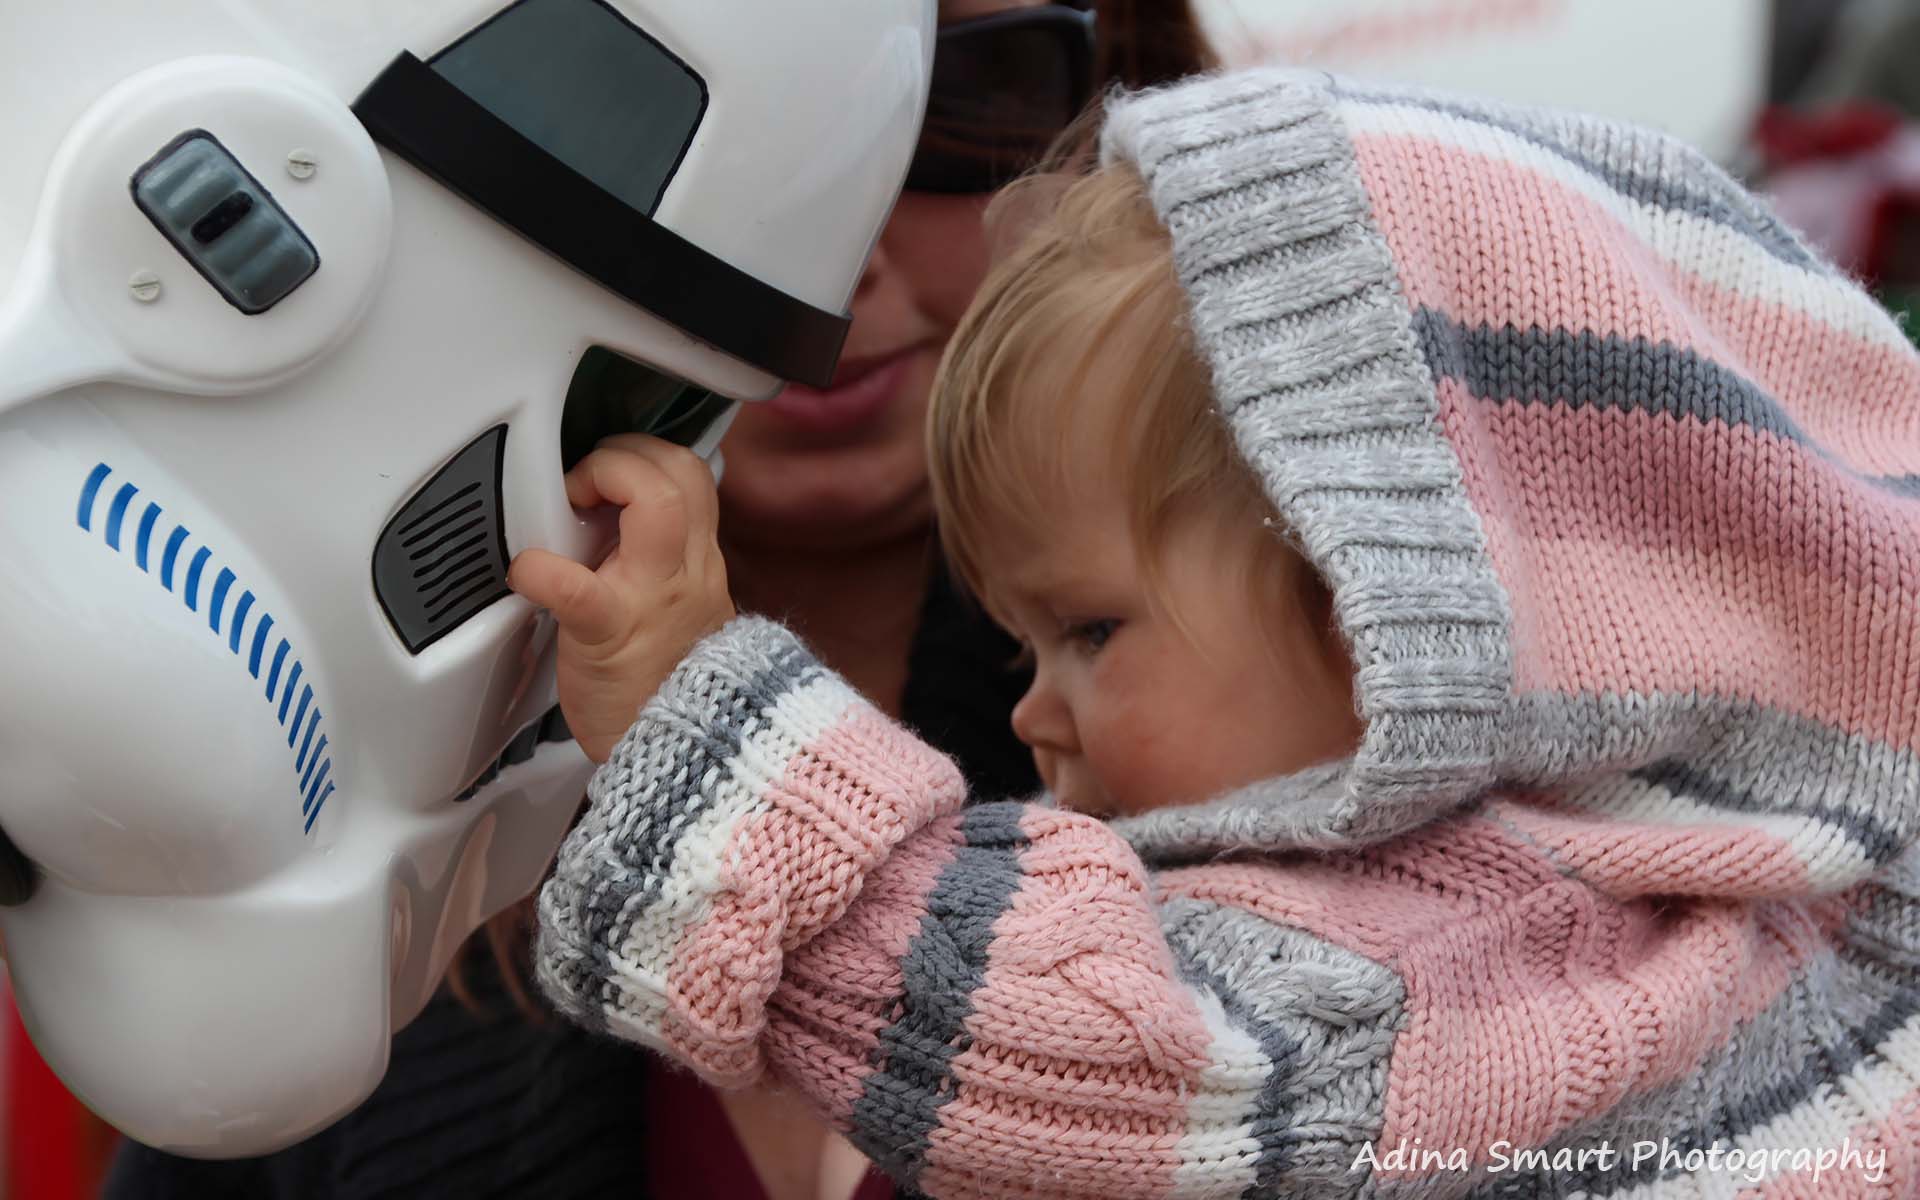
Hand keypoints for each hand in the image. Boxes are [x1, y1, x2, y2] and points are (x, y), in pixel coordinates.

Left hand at [508, 436, 734, 763]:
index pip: (694, 474)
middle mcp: (686, 570)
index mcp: (699, 563)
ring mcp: (651, 597)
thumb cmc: (663, 685)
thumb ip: (659, 562)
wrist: (681, 758)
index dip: (645, 457)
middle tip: (584, 477)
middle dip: (626, 453)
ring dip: (603, 478)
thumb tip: (610, 523)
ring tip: (569, 501)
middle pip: (681, 472)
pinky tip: (525, 572)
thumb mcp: (678, 608)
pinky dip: (541, 570)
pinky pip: (576, 586)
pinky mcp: (607, 633)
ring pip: (658, 503)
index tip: (604, 475)